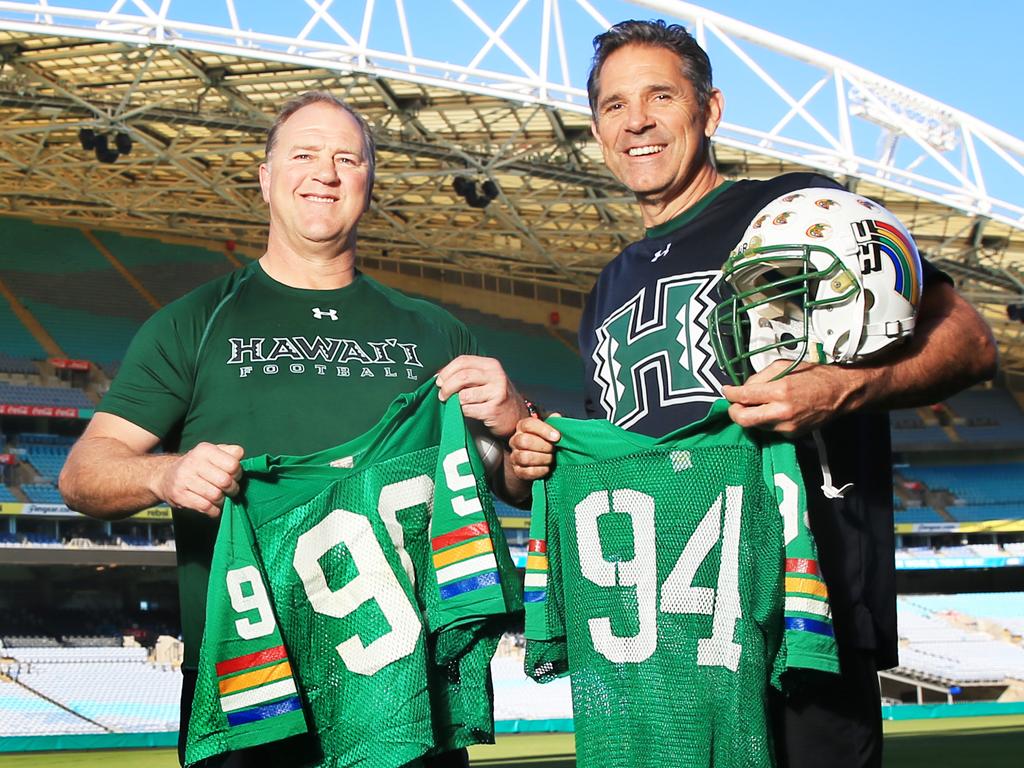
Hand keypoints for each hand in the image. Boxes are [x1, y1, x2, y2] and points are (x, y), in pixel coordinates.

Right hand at [153, 443, 243, 516]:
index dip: (238, 473)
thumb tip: (241, 454)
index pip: (233, 464)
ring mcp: (184, 479)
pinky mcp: (179, 495)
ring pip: (216, 496)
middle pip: (225, 481)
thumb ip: (230, 453)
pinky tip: (213, 507)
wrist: (166, 476)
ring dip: (222, 500)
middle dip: (232, 489)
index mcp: (205, 450)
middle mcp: (193, 462)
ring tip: (220, 497)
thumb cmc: (198, 465)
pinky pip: (206, 507)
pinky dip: (214, 510)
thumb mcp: (213, 453)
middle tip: (230, 490)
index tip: (234, 476)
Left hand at [436, 355, 528, 439]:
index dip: (446, 371)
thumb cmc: (495, 396)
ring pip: (463, 395)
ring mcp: (496, 393)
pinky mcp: (493, 409)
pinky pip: (468, 409)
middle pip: (462, 377)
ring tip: (454, 404)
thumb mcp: (485, 379)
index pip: (462, 361)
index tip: (439, 381)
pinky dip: (461, 411)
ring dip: (454, 401)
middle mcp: (496, 376)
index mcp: (490, 365)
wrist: (515, 415)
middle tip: (442, 395)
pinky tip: (464, 411)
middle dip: (446, 387)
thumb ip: (465, 374)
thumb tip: (439, 375)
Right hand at [508, 414, 560, 481]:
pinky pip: (527, 472)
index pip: (528, 425)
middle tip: (554, 449)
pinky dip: (540, 471)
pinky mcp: (518, 470)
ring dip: (542, 459)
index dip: (544, 430)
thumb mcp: (550, 428)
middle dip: (543, 446)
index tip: (557, 437)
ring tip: (551, 458)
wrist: (540, 459)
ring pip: (524, 457)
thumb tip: (556, 417)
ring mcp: (515, 456)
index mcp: (522, 427)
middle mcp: (515, 440)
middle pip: (523, 441)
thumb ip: (554, 422)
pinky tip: (547, 468)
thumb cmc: (546, 440)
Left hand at [722, 360, 863, 436]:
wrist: (840, 392)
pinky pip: (770, 428)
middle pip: (743, 420)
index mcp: (779, 390)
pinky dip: (767, 420)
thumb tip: (743, 388)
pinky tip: (775, 410)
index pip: (744, 397)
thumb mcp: (783, 366)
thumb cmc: (813, 375)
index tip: (726, 390)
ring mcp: (787, 426)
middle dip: (734, 412)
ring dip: (752, 415)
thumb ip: (760, 377)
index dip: (730, 394)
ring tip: (759, 404)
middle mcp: (782, 411)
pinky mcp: (792, 435)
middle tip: (735, 404)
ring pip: (755, 425)